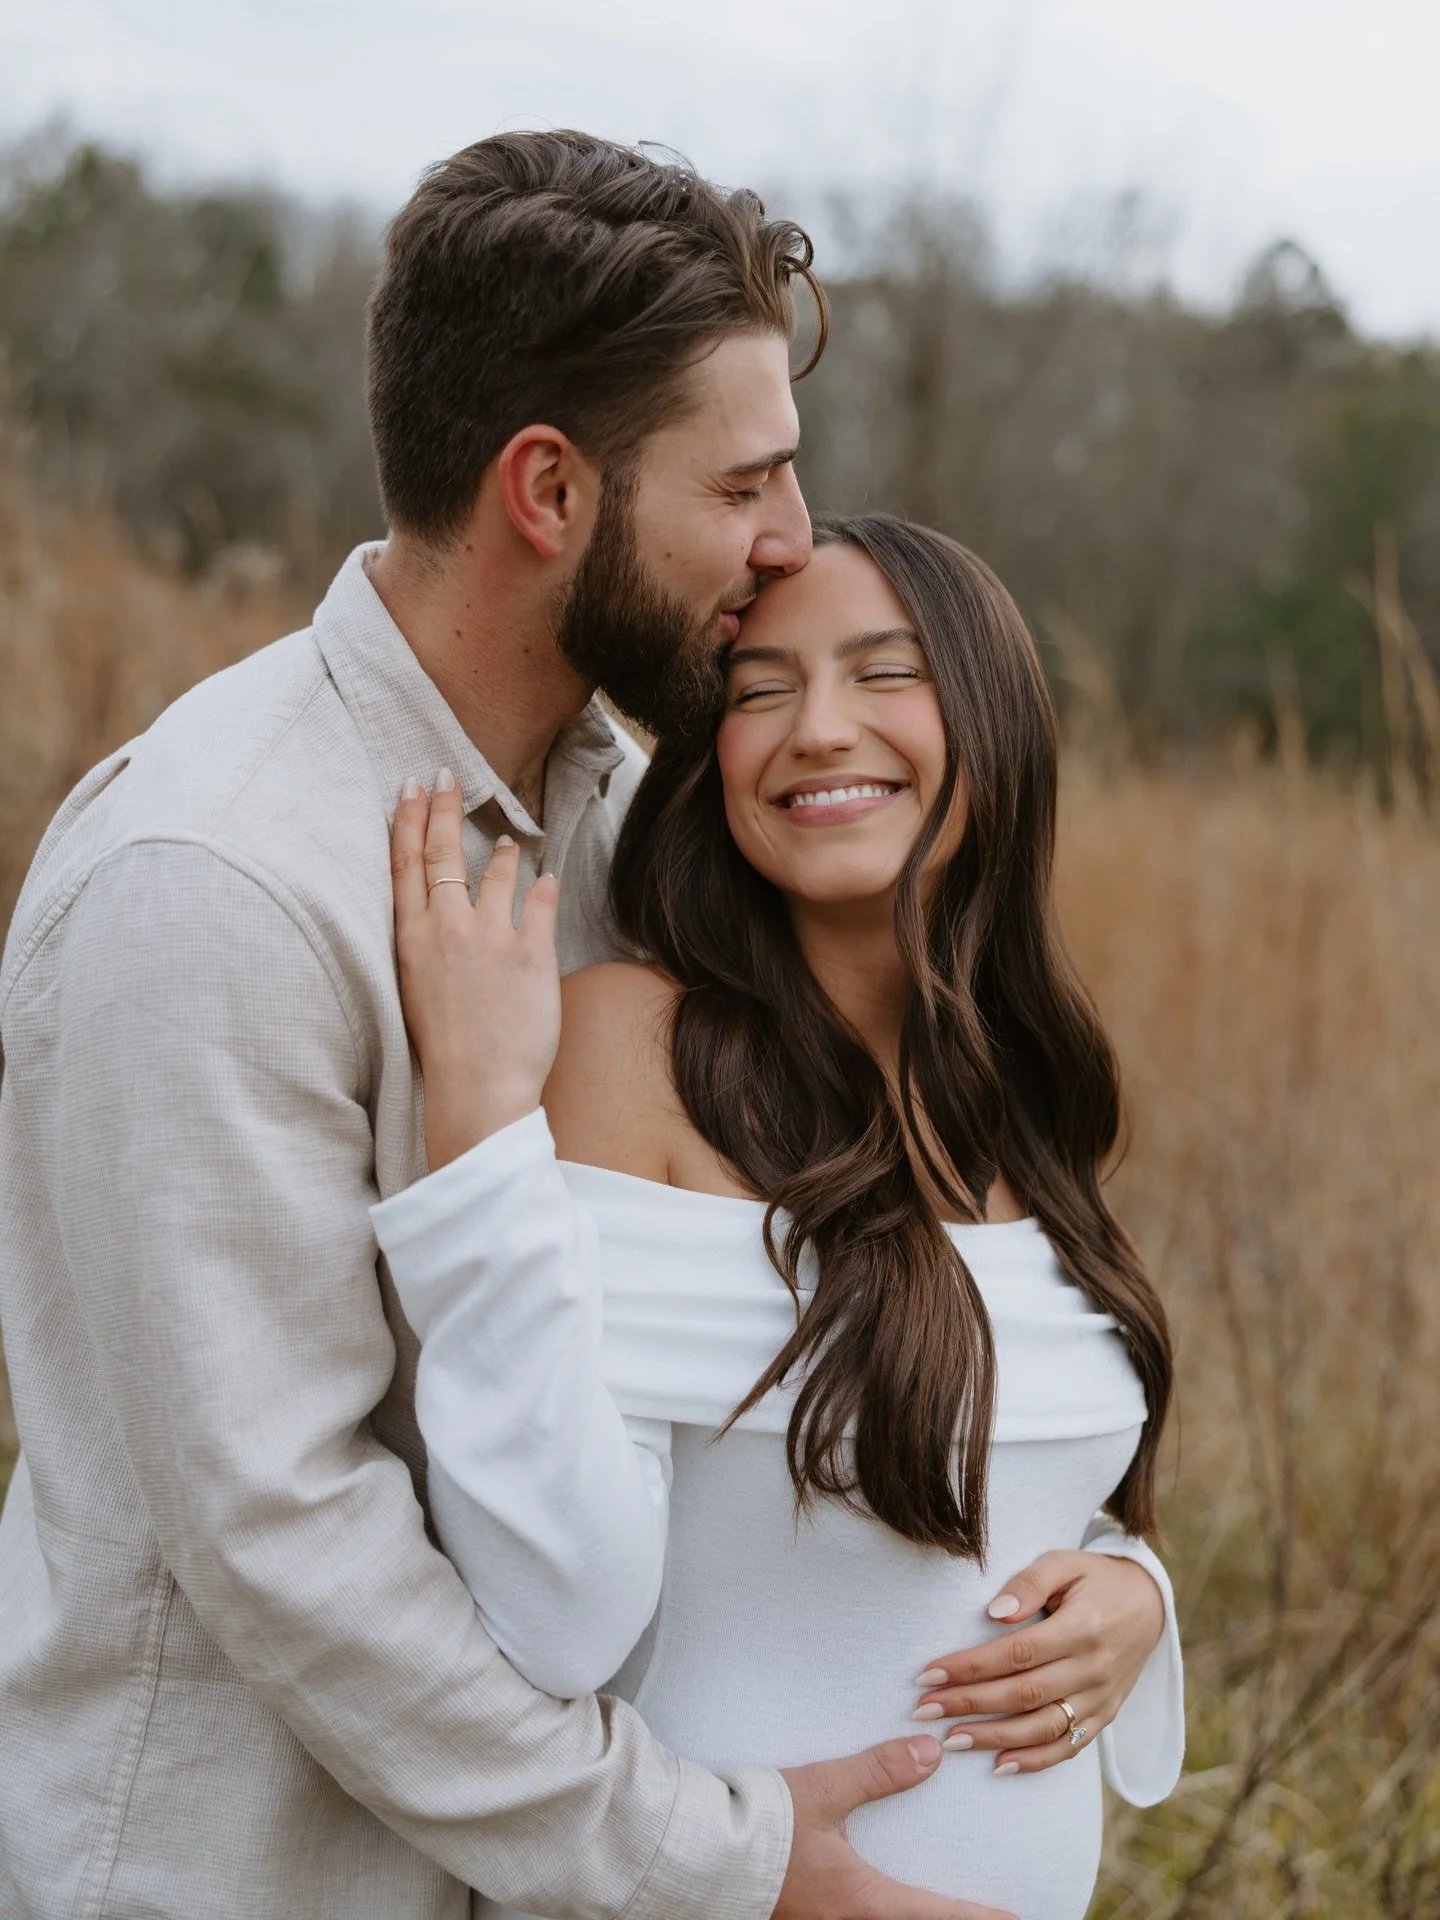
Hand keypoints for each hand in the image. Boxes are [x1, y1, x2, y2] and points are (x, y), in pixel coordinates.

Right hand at [391, 770, 560, 1169]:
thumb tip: (436, 924)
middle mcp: (446, 929)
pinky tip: (549, 877)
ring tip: (508, 840)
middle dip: (443, 808)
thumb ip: (424, 950)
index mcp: (410, 940)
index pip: (403, 866)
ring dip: (502, 851)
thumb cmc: (444, 1052)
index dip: (406, 821)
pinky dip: (546, 886)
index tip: (410, 788)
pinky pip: (543, 901)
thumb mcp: (415, 993)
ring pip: (496, 871)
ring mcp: (490, 936)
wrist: (478, 1090)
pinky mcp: (532, 951)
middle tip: (446, 775)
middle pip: (442, 853)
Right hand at [775, 1737, 1016, 1919]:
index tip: (1016, 1919)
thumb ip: (879, 1772)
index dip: (981, 1918)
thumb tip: (932, 1753)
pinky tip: (886, 1905)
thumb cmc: (763, 1825)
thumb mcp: (824, 1790)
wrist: (703, 1855)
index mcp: (865, 1902)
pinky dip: (889, 1917)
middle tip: (990, 1919)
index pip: (939, 1915)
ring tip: (939, 1911)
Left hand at [912, 1550, 1164, 1775]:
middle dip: (969, 1704)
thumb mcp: (1064, 1563)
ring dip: (994, 1738)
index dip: (971, 1667)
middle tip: (924, 1709)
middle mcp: (1094, 1668)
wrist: (1149, 1604)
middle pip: (1023, 1694)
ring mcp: (1102, 1698)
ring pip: (1043, 1727)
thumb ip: (1030, 1583)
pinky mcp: (1106, 1716)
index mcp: (1082, 1627)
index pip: (1017, 1653)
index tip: (929, 1673)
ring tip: (951, 1739)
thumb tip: (993, 1612)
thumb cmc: (1094, 1578)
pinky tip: (1000, 1765)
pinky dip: (1036, 1760)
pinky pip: (1070, 1746)